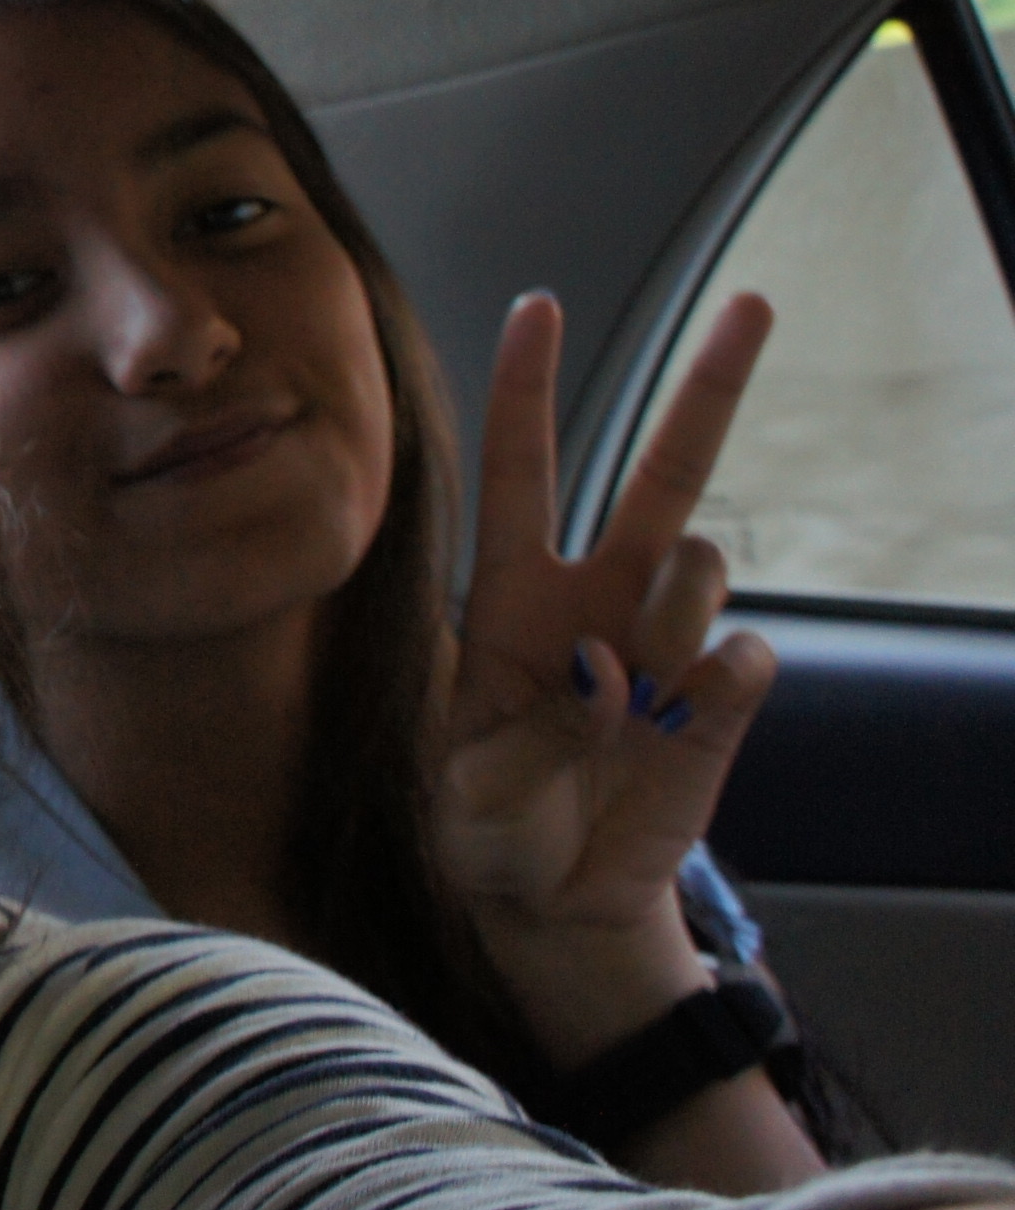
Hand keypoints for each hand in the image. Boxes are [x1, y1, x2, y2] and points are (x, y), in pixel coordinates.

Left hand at [435, 290, 779, 1064]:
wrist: (550, 906)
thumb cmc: (485, 828)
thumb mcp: (454, 782)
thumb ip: (509, 728)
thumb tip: (597, 666)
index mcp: (513, 597)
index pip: (520, 467)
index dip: (526, 388)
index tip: (541, 304)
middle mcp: (597, 602)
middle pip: (662, 472)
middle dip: (708, 386)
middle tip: (755, 303)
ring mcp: (664, 648)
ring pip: (696, 557)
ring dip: (662, 601)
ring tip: (619, 685)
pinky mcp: (717, 707)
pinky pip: (740, 653)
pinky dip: (715, 675)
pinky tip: (684, 710)